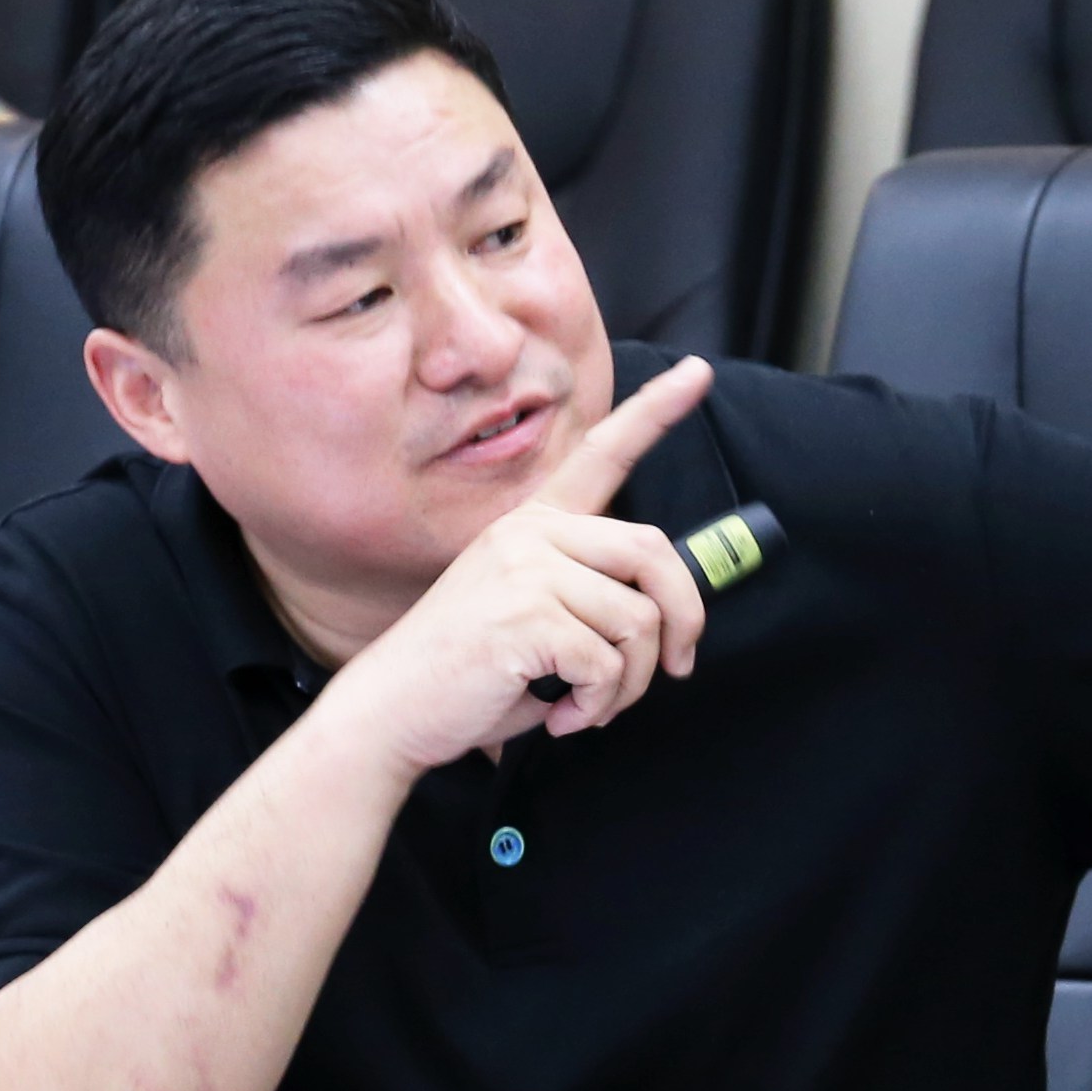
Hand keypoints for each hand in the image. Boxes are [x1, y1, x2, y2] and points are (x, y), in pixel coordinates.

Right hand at [329, 356, 717, 775]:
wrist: (393, 708)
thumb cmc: (468, 672)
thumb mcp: (531, 612)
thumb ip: (588, 598)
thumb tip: (667, 623)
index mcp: (534, 524)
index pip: (602, 454)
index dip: (656, 412)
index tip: (698, 374)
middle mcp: (531, 534)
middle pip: (654, 552)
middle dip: (684, 618)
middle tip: (677, 665)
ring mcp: (525, 570)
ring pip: (639, 621)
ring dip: (629, 683)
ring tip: (591, 705)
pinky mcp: (527, 617)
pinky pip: (607, 664)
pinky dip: (598, 706)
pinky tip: (562, 716)